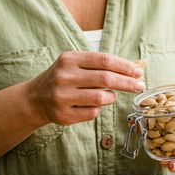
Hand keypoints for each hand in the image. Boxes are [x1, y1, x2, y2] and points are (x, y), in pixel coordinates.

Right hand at [25, 51, 144, 125]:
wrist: (35, 99)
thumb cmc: (64, 78)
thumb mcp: (75, 64)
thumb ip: (100, 65)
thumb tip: (134, 69)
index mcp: (70, 59)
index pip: (104, 60)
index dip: (125, 66)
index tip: (139, 72)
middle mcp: (64, 76)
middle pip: (106, 79)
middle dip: (128, 83)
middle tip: (140, 86)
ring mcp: (62, 97)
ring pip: (101, 98)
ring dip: (111, 97)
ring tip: (110, 96)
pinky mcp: (63, 115)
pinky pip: (92, 113)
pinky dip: (98, 109)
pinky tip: (91, 105)